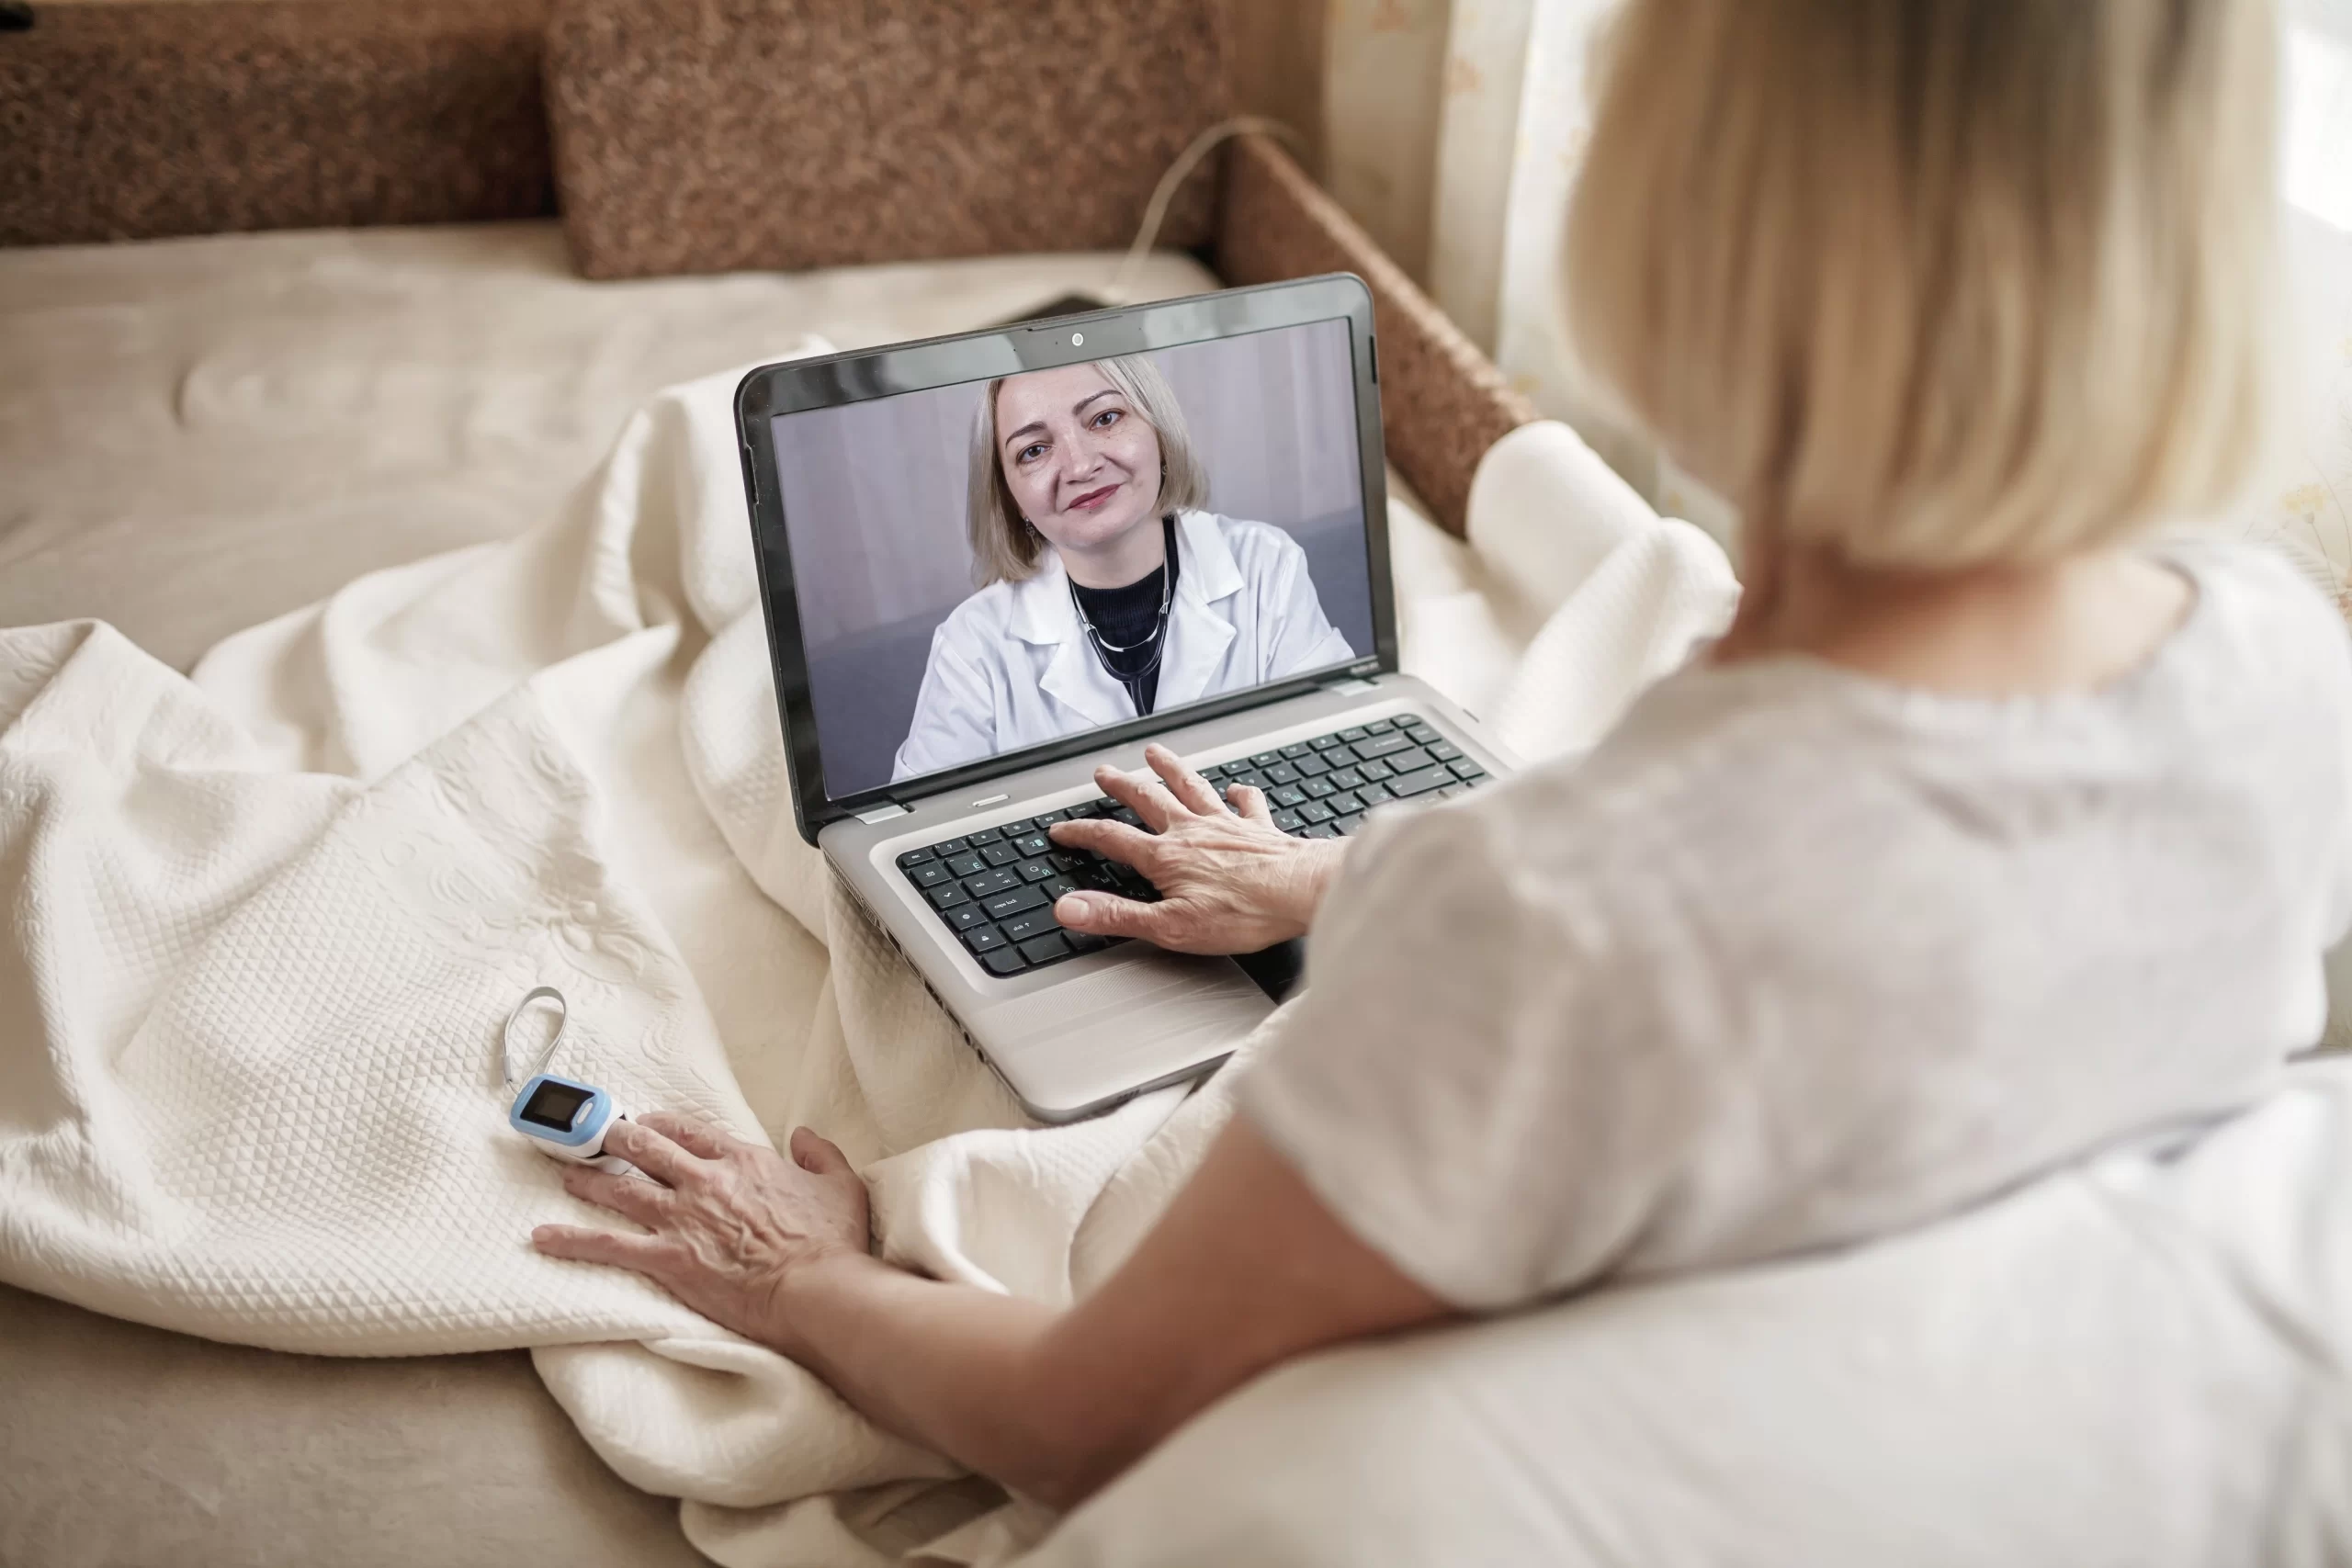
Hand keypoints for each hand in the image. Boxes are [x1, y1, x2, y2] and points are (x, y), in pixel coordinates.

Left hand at [531, 1113, 871, 1357]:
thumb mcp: (841, 1184)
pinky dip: (572, 1240)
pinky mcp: (667, 1259)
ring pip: (621, 1189)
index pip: (692, 1132)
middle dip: (616, 1139)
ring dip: (588, 1179)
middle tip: (595, 1136)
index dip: (664, 1126)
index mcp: (743, 1162)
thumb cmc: (831, 1243)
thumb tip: (805, 1136)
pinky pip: (608, 1246)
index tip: (648, 1124)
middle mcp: (704, 1181)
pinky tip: (542, 1237)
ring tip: (564, 1174)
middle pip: (646, 1148)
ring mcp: (681, 1219)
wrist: (816, 1290)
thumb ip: (821, 1154)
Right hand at [1047, 743, 1348, 953]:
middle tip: (1104, 773)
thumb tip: (1070, 909)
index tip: (1061, 829)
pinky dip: (1240, 794)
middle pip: (1149, 800)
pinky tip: (1237, 788)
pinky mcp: (1260, 829)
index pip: (1112, 839)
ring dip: (1171, 769)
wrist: (1300, 892)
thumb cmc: (1243, 913)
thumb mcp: (1169, 926)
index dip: (1082, 833)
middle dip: (1122, 786)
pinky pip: (1247, 803)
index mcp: (1167, 857)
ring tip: (1156, 753)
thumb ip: (1116, 915)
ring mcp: (1227, 825)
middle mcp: (1194, 831)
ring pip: (1192, 787)